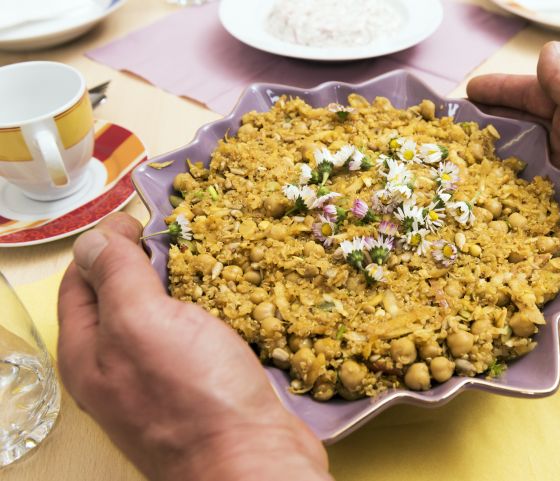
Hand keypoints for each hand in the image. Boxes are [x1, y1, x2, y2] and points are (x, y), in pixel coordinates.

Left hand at [58, 213, 330, 480]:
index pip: (80, 280)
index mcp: (87, 353)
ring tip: (213, 264)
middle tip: (183, 241)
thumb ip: (116, 274)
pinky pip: (196, 337)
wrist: (253, 459)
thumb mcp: (142, 321)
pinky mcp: (199, 386)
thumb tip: (95, 239)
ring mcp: (159, 379)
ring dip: (186, 287)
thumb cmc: (194, 395)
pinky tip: (233, 301)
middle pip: (123, 298)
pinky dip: (210, 313)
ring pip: (165, 317)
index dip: (105, 245)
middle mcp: (117, 368)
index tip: (141, 223)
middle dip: (149, 263)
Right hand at [467, 42, 559, 277]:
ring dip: (485, 165)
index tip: (467, 93)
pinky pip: (520, 202)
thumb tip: (548, 49)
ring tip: (452, 165)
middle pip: (514, 131)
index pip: (526, 95)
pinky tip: (474, 202)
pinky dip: (499, 201)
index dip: (497, 92)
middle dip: (483, 128)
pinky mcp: (554, 208)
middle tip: (449, 130)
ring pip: (512, 166)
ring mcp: (556, 177)